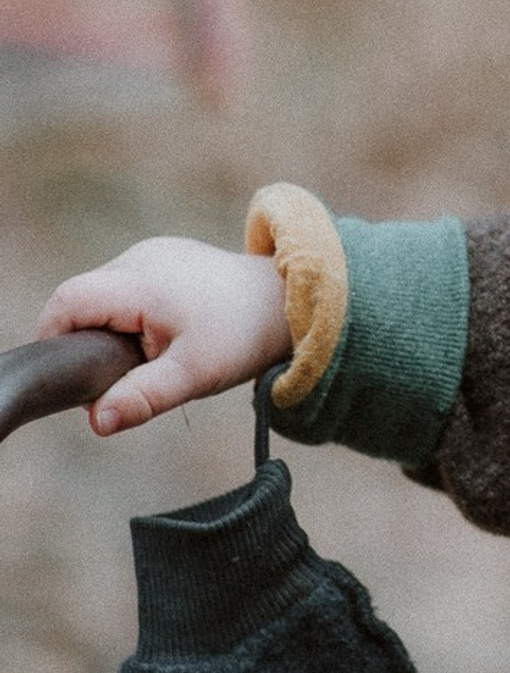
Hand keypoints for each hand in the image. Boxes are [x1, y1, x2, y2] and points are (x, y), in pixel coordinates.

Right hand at [35, 238, 291, 434]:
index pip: (67, 302)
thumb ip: (141, 397)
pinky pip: (128, 286)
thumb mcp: (193, 375)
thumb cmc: (243, 337)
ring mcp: (155, 252)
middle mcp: (141, 257)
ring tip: (149, 356)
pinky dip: (131, 314)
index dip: (56, 339)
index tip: (78, 377)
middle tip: (121, 376)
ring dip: (111, 327)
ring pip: (104, 293)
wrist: (291, 302)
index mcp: (140, 282)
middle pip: (81, 299)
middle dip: (88, 341)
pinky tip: (163, 335)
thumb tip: (96, 420)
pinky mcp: (167, 256)